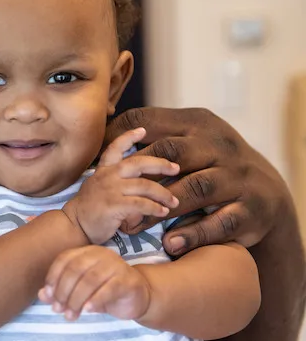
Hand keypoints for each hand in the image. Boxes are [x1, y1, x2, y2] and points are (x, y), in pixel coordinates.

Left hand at [39, 246, 150, 321]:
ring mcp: (115, 265)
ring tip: (70, 314)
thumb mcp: (80, 291)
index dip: (53, 277)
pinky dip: (95, 300)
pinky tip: (87, 310)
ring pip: (90, 280)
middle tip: (58, 309)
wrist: (137, 296)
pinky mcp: (127, 280)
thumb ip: (61, 290)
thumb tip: (42, 295)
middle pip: (75, 270)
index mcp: (86, 251)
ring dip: (76, 299)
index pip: (64, 259)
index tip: (48, 295)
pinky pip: (109, 289)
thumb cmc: (104, 290)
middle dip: (63, 292)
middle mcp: (100, 254)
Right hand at [62, 127, 179, 244]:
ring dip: (163, 194)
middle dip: (160, 164)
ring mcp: (110, 189)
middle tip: (175, 168)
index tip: (142, 130)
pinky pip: (141, 204)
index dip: (128, 137)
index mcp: (104, 170)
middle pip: (139, 163)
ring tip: (173, 202)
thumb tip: (141, 189)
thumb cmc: (89, 209)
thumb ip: (117, 183)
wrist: (74, 226)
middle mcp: (107, 176)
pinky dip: (155, 208)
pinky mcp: (114, 205)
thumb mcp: (99, 188)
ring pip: (145, 186)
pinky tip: (162, 212)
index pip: (115, 148)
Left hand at [106, 107, 289, 253]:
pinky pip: (219, 222)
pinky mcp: (250, 209)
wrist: (265, 192)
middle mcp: (219, 145)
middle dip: (141, 176)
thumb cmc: (210, 164)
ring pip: (196, 188)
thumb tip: (101, 140)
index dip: (120, 139)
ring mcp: (237, 176)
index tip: (99, 162)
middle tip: (117, 198)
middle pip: (172, 153)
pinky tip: (170, 243)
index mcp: (197, 122)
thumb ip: (153, 136)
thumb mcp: (187, 140)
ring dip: (163, 207)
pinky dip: (192, 233)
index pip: (150, 121)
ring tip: (136, 225)